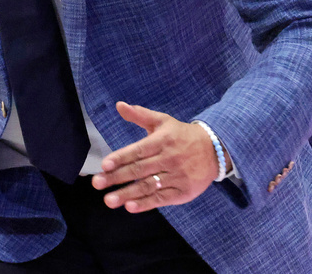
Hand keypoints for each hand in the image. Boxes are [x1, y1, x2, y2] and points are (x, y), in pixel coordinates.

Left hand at [91, 102, 220, 212]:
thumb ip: (140, 115)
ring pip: (149, 186)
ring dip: (127, 194)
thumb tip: (119, 104)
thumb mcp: (162, 121)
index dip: (120, 158)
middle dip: (117, 177)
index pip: (138, 150)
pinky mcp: (183, 192)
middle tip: (97, 184)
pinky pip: (162, 198)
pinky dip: (146, 203)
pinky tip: (130, 206)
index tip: (104, 165)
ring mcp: (177, 176)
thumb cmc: (181, 135)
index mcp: (162, 141)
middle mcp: (169, 158)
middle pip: (140, 169)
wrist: (214, 150)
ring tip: (109, 200)